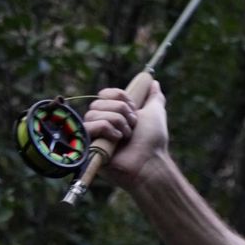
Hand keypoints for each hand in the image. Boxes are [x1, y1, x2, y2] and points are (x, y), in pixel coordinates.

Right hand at [82, 75, 168, 189]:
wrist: (150, 162)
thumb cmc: (153, 141)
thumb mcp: (156, 114)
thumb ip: (154, 98)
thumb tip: (154, 82)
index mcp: (114, 114)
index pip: (104, 93)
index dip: (119, 97)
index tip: (134, 108)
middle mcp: (102, 123)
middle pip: (98, 102)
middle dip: (120, 111)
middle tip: (133, 126)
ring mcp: (94, 136)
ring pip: (93, 113)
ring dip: (116, 122)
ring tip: (126, 136)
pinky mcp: (88, 147)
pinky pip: (89, 126)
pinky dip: (106, 129)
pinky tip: (117, 140)